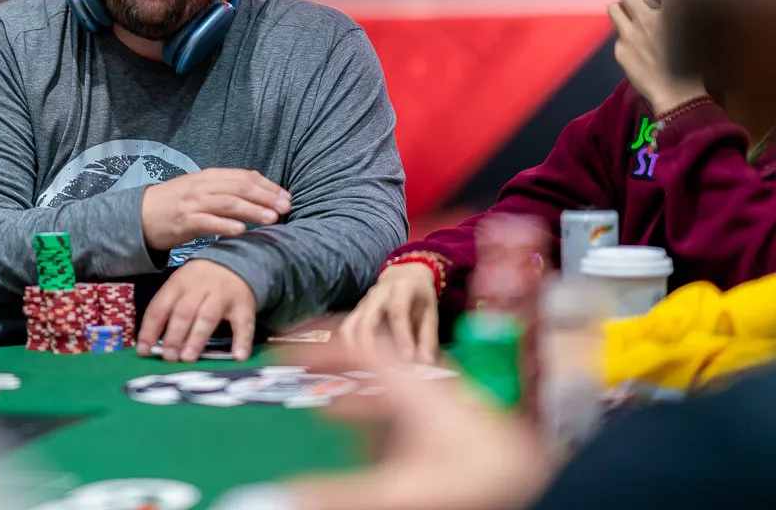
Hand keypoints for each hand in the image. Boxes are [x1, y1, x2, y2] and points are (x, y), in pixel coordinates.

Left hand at [136, 260, 256, 361]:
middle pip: (184, 312)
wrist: (236, 260)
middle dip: (174, 336)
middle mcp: (199, 287)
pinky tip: (238, 356)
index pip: (159, 307)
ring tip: (188, 357)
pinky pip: (244, 323)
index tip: (143, 351)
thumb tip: (149, 345)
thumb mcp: (180, 286)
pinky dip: (242, 340)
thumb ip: (168, 310)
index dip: (149, 330)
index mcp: (178, 283)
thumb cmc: (200, 282)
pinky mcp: (244, 304)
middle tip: (168, 357)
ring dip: (197, 338)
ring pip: (208, 317)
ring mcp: (223, 295)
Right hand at [141, 168, 290, 250]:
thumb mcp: (201, 190)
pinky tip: (241, 231)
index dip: (268, 186)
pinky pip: (207, 222)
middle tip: (286, 208)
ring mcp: (193, 203)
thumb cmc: (175, 204)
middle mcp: (203, 186)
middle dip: (266, 197)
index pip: (244, 176)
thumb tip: (258, 192)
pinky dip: (225, 226)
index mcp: (209, 176)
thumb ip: (225, 190)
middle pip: (240, 187)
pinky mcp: (184, 222)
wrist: (140, 215)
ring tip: (271, 219)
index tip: (286, 197)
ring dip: (252, 210)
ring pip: (228, 203)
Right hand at [279, 334, 550, 509]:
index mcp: (415, 388)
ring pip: (387, 400)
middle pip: (369, 373)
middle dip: (333, 374)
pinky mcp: (453, 442)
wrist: (551, 489)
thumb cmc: (487, 482)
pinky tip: (367, 445)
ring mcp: (441, 417)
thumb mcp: (406, 491)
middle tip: (302, 376)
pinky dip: (375, 427)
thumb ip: (343, 494)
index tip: (287, 339)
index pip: (360, 346)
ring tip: (326, 407)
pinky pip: (402, 425)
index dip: (321, 340)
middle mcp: (426, 395)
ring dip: (354, 402)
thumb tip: (283, 496)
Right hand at [339, 263, 438, 363]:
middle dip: (372, 346)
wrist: (403, 276)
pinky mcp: (355, 311)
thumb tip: (426, 364)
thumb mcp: (430, 313)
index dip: (402, 337)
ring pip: (352, 326)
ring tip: (370, 368)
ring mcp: (363, 302)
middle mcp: (379, 293)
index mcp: (402, 289)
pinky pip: (346, 329)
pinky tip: (359, 361)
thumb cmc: (419, 298)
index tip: (408, 359)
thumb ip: (428, 338)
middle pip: (367, 320)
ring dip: (357, 349)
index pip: (398, 312)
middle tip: (383, 369)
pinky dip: (350, 346)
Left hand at [608, 0, 705, 114]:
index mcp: (672, 12)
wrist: (678, 95)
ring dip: (623, 9)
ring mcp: (630, 35)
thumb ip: (679, 10)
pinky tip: (641, 49)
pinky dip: (628, 38)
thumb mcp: (696, 30)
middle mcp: (648, 20)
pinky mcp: (620, 50)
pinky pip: (619, 36)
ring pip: (613, 8)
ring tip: (635, 18)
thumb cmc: (693, 65)